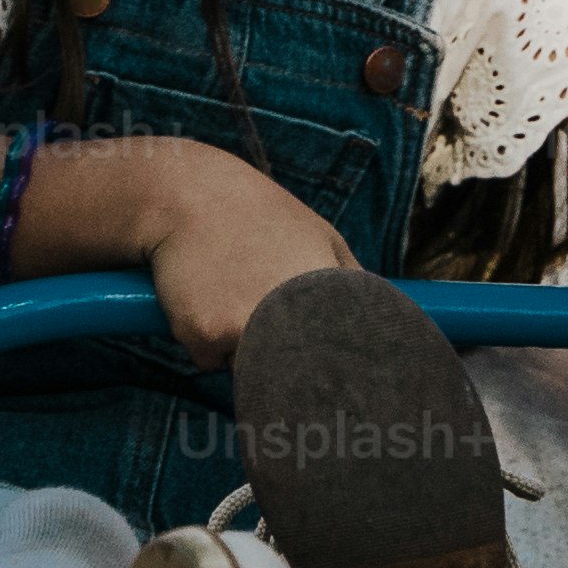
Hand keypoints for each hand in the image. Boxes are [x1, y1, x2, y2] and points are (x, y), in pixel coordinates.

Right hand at [131, 151, 351, 366]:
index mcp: (323, 293)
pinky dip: (206, 340)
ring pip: (248, 368)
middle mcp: (287, 316)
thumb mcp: (321, 235)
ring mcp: (243, 328)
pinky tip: (204, 298)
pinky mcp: (204, 335)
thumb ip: (352, 280)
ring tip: (234, 295)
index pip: (340, 356)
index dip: (330, 365)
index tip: (321, 360)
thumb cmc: (259, 215)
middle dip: (285, 360)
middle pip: (292, 370)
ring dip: (242, 349)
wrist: (188, 196)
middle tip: (267, 320)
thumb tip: (379, 319)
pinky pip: (210, 358)